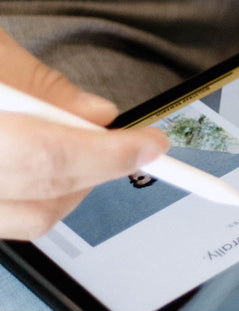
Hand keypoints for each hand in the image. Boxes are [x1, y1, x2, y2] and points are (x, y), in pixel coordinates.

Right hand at [0, 28, 169, 240]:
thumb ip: (46, 89)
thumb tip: (102, 117)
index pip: (48, 158)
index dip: (110, 154)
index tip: (152, 145)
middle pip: (45, 197)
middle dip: (100, 169)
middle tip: (133, 144)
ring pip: (31, 221)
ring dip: (74, 188)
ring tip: (88, 150)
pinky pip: (10, 220)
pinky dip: (41, 198)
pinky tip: (53, 167)